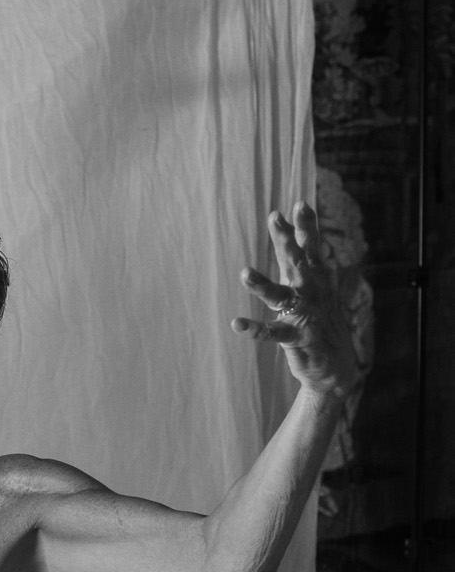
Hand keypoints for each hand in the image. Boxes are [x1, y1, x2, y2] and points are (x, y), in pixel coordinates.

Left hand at [233, 200, 359, 398]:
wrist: (336, 367)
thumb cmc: (320, 321)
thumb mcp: (315, 288)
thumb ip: (302, 260)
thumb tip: (291, 230)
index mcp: (317, 279)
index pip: (311, 247)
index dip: (306, 226)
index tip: (298, 204)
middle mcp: (312, 293)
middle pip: (297, 262)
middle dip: (286, 240)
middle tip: (275, 217)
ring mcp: (305, 315)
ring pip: (281, 296)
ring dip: (263, 284)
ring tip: (245, 273)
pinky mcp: (297, 339)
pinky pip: (272, 333)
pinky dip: (255, 328)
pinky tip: (236, 324)